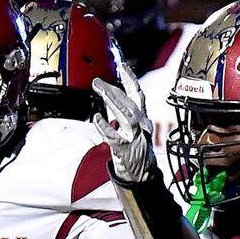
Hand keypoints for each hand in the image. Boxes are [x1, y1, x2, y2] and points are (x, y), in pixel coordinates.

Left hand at [92, 63, 155, 185]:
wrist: (142, 172)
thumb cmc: (136, 148)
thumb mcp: (133, 126)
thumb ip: (124, 111)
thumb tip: (111, 93)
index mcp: (141, 117)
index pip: (137, 94)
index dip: (131, 79)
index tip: (123, 65)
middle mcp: (140, 124)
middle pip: (129, 103)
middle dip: (114, 90)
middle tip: (98, 82)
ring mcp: (134, 136)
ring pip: (125, 116)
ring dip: (113, 102)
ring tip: (102, 92)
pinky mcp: (126, 148)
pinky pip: (115, 136)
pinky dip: (106, 127)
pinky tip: (97, 118)